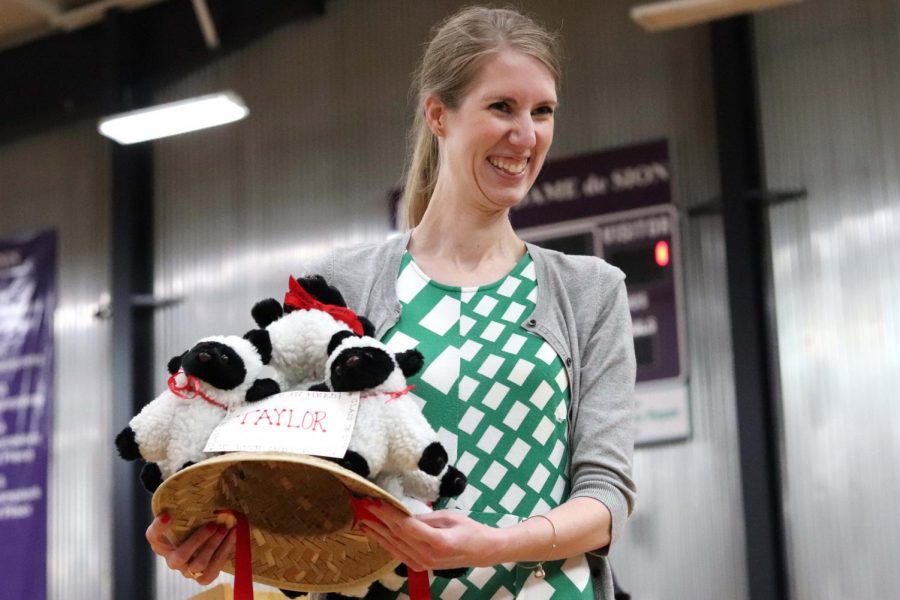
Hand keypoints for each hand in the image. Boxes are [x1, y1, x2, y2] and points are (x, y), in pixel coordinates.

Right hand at [146, 513, 235, 584]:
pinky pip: (213, 571)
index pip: (153, 535)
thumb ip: (186, 505)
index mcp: (161, 542)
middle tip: (213, 524)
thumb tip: (197, 487)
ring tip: (226, 529)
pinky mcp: (203, 577)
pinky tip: (233, 537)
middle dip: (198, 540)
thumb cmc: (192, 524)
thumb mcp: (185, 515)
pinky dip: (225, 553)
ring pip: (199, 564)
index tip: (168, 516)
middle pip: (180, 556)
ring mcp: (187, 570)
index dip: (159, 527)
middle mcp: (172, 559)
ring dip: (215, 546)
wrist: (204, 541)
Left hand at [361, 503, 499, 571]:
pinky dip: (384, 542)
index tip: (374, 500)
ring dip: (376, 531)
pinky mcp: (419, 566)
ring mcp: (422, 564)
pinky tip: (374, 533)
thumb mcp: (449, 516)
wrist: (481, 551)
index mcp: (438, 541)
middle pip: (396, 535)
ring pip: (393, 546)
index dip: (387, 513)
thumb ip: (425, 518)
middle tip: (362, 504)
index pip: (405, 526)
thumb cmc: (469, 529)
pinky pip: (397, 553)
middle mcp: (427, 556)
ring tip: (361, 518)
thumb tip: (402, 514)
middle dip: (377, 519)